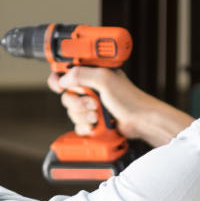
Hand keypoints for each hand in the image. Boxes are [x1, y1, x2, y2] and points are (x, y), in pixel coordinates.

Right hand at [47, 67, 191, 148]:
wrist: (140, 121)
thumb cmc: (129, 99)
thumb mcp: (105, 79)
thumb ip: (81, 74)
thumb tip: (64, 79)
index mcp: (92, 73)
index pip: (66, 73)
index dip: (59, 80)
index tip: (59, 87)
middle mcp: (90, 88)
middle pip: (67, 96)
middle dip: (78, 103)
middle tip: (93, 103)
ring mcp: (92, 105)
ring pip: (72, 112)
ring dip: (84, 115)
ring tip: (98, 115)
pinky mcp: (93, 121)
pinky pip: (78, 125)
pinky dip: (86, 127)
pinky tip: (96, 125)